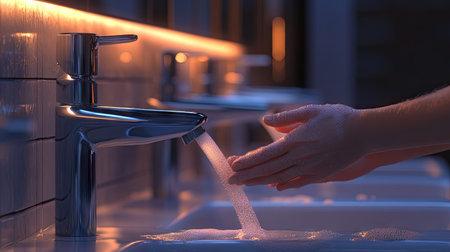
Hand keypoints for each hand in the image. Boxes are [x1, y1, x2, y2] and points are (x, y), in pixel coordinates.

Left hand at [228, 104, 367, 190]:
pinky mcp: (320, 174)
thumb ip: (286, 118)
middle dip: (247, 175)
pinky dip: (284, 185)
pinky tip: (273, 187)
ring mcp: (310, 168)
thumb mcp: (311, 111)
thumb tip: (266, 120)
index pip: (265, 154)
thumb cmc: (339, 118)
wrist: (365, 133)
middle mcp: (300, 157)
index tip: (233, 164)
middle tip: (230, 179)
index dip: (247, 161)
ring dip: (260, 181)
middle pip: (268, 169)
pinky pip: (298, 182)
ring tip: (245, 184)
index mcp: (295, 141)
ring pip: (279, 177)